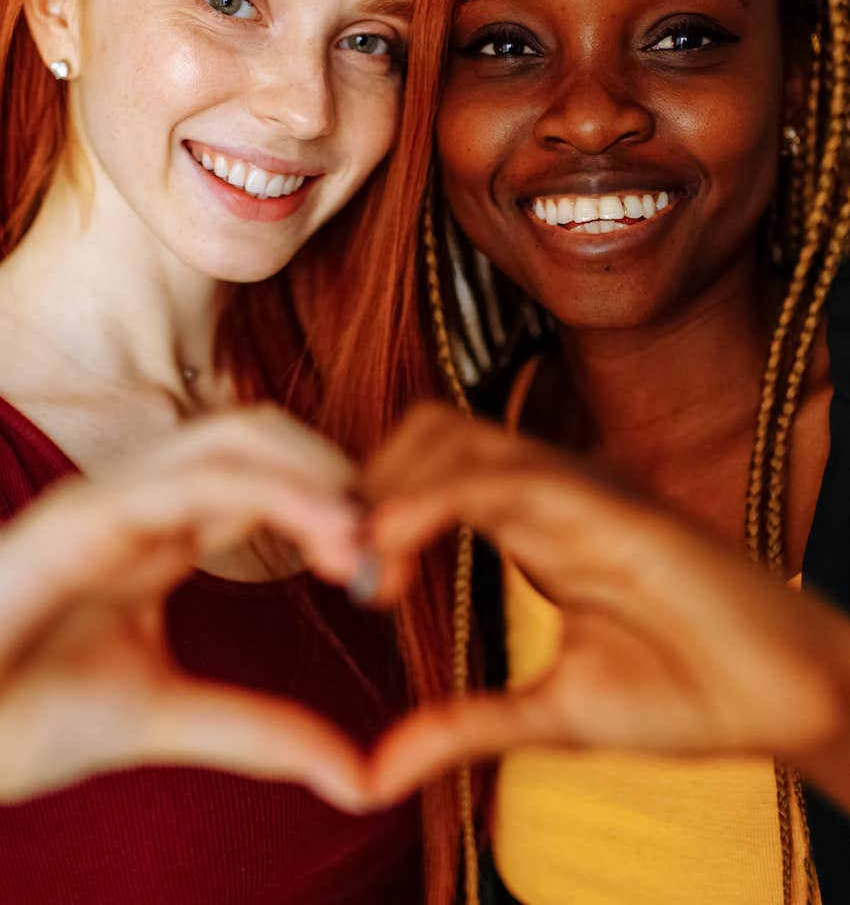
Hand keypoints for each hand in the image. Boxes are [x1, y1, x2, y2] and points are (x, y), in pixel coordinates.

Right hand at [0, 406, 368, 808]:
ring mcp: (108, 498)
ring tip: (362, 541)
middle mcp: (139, 498)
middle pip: (260, 433)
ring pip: (236, 437)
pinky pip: (191, 478)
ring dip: (315, 475)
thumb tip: (359, 774)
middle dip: (335, 470)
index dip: (332, 500)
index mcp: (159, 528)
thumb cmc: (19, 719)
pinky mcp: (80, 519)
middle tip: (387, 541)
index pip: (264, 473)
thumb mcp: (164, 718)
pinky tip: (328, 536)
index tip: (381, 561)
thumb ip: (260, 730)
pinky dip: (274, 493)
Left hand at [362, 403, 849, 809]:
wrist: (782, 699)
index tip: (330, 567)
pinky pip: (505, 475)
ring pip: (455, 439)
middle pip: (428, 432)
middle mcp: (550, 489)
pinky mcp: (608, 503)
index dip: (371, 503)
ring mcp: (579, 487)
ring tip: (356, 558)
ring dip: (389, 486)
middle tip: (330, 557)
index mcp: (534, 523)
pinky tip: (390, 545)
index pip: (428, 469)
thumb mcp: (549, 715)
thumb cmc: (682, 695)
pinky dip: (433, 498)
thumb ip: (463, 726)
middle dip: (367, 481)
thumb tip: (374, 772)